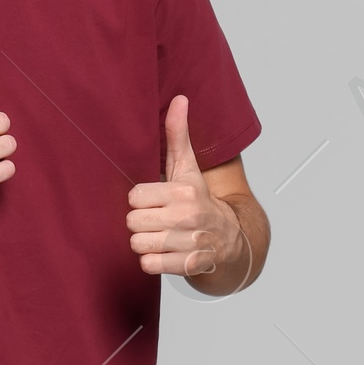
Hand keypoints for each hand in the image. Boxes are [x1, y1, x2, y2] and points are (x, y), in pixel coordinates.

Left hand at [127, 96, 248, 284]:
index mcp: (184, 191)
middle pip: (132, 222)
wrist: (231, 239)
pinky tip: (164, 253)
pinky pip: (148, 265)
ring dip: (145, 243)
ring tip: (160, 236)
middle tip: (156, 220)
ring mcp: (188, 243)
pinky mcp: (188, 265)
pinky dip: (152, 262)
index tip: (154, 201)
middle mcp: (187, 217)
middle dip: (141, 222)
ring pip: (138, 244)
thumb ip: (178, 135)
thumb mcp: (188, 168)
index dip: (140, 200)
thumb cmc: (200, 201)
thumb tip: (179, 99)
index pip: (134, 196)